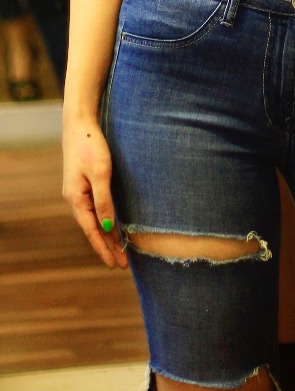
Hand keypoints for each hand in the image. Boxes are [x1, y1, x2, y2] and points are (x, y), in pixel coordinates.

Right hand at [62, 117, 126, 268]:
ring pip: (96, 221)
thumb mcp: (100, 174)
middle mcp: (76, 200)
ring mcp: (80, 193)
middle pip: (93, 230)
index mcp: (76, 200)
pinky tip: (114, 228)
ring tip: (120, 252)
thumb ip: (104, 201)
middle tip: (122, 265)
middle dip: (107, 248)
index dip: (104, 249)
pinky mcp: (86, 185)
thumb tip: (108, 227)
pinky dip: (106, 221)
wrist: (80, 125)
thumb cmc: (90, 146)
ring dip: (107, 237)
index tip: (115, 264)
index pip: (92, 232)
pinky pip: (97, 210)